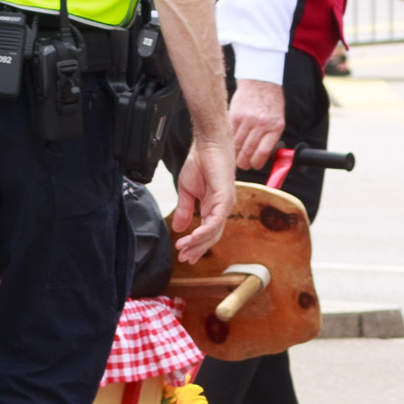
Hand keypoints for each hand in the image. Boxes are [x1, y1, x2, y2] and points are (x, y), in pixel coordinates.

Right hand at [170, 135, 235, 263]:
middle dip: (196, 248)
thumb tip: (178, 228)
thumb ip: (185, 210)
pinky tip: (193, 237)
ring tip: (184, 249)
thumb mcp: (186, 191)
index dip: (195, 245)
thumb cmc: (199, 163)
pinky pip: (216, 219)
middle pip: (212, 236)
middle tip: (184, 258)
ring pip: (214, 231)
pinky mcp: (225, 197)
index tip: (183, 255)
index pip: (207, 232)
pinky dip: (205, 230)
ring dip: (198, 242)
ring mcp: (225, 204)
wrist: (207, 145)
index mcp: (213, 207)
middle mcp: (221, 208)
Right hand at [227, 81, 287, 177]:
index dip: (256, 163)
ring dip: (235, 154)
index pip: (262, 152)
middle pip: (247, 151)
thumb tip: (262, 157)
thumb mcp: (277, 121)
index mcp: (275, 127)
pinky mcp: (234, 116)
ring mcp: (246, 120)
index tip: (254, 165)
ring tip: (235, 156)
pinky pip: (230, 135)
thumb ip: (271, 138)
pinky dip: (229, 142)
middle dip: (244, 163)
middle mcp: (261, 123)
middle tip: (243, 165)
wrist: (260, 84)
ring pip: (236, 145)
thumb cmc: (270, 105)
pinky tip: (230, 144)